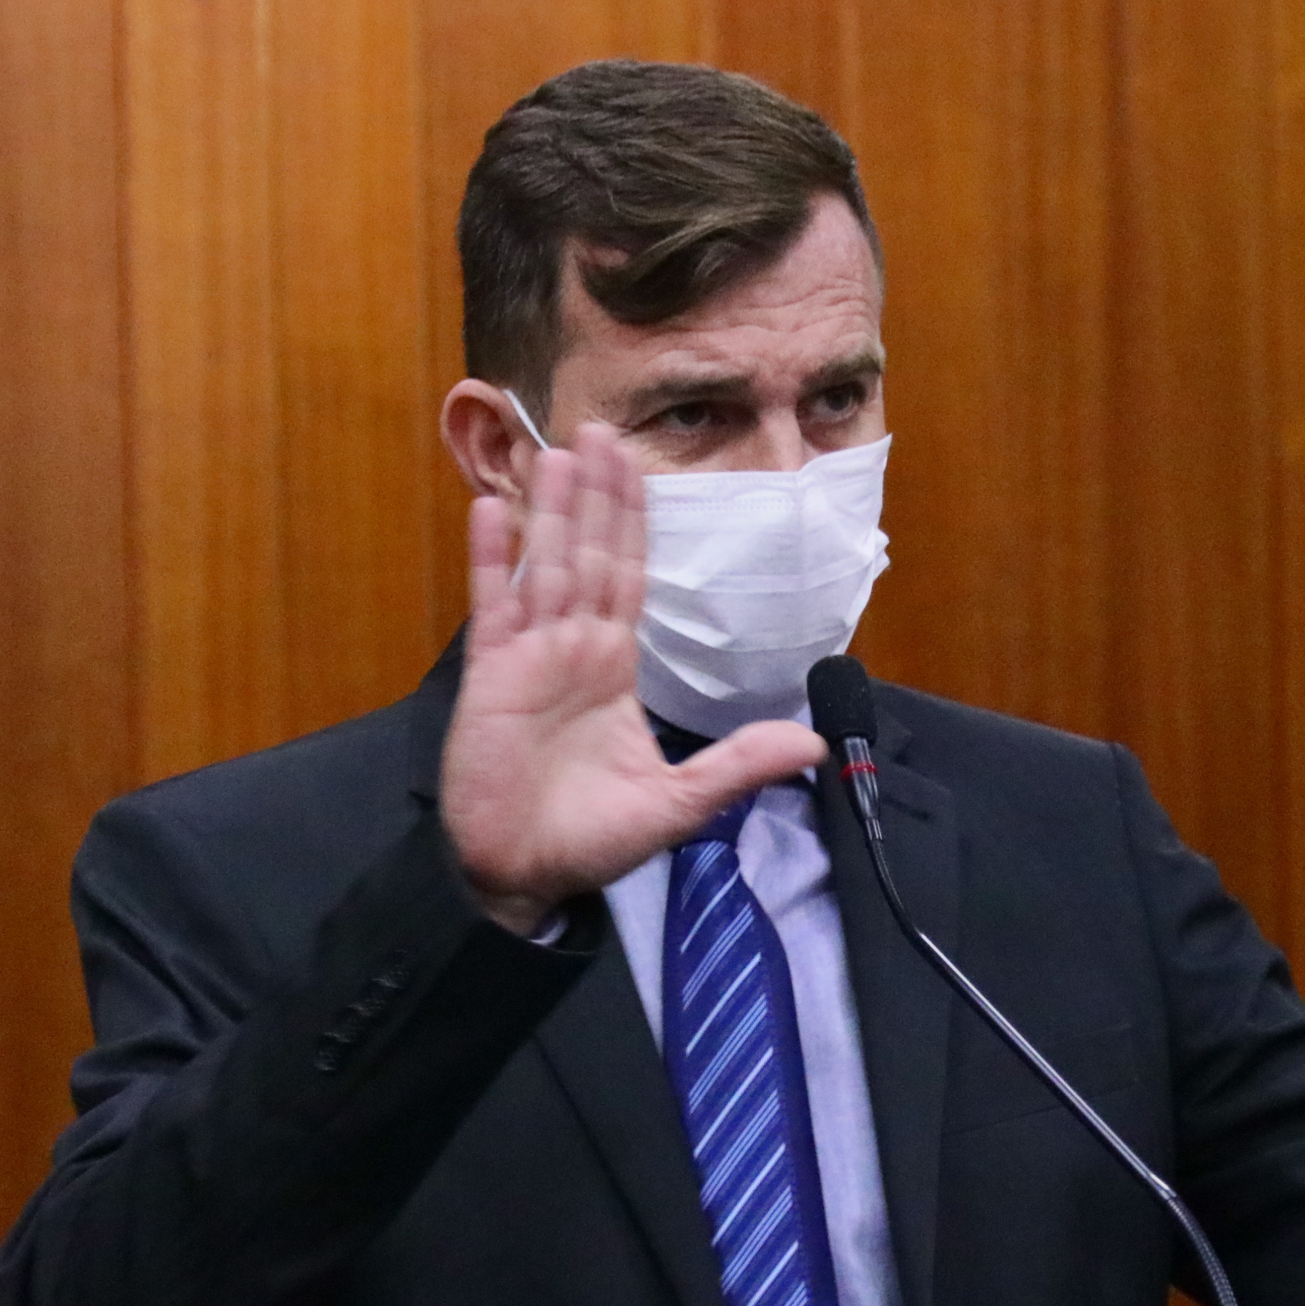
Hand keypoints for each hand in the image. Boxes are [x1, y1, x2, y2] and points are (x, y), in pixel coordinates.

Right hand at [439, 427, 822, 934]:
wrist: (523, 875)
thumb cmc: (592, 841)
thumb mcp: (680, 804)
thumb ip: (739, 765)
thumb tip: (814, 743)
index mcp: (615, 667)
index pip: (630, 578)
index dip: (634, 524)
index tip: (637, 470)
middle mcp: (572, 649)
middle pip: (588, 555)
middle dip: (595, 495)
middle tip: (601, 430)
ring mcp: (529, 657)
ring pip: (545, 566)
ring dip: (550, 510)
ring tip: (557, 452)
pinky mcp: (490, 676)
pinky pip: (492, 605)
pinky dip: (491, 559)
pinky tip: (490, 511)